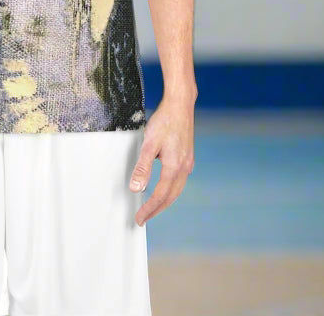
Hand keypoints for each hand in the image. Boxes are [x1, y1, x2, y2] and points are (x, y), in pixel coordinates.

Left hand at [128, 89, 195, 225]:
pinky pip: (179, 180)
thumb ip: (143, 167)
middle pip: (170, 197)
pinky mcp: (188, 156)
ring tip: (152, 207)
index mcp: (174, 167)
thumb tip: (136, 188)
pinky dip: (170, 189)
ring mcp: (188, 162)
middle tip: (143, 217)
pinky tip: (165, 187)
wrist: (180, 104)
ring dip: (164, 201)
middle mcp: (184, 168)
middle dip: (157, 209)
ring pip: (176, 190)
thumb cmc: (165, 121)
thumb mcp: (150, 143)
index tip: (139, 218)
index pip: (159, 196)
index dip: (149, 209)